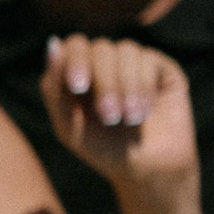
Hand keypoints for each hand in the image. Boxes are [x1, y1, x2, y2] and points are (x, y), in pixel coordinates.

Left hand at [40, 35, 198, 190]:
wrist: (148, 170)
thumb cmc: (103, 149)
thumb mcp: (69, 125)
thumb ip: (53, 87)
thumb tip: (52, 43)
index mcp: (80, 71)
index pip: (74, 46)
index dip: (74, 60)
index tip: (78, 87)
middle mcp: (107, 62)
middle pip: (100, 48)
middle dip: (104, 83)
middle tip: (109, 117)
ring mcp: (134, 62)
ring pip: (126, 51)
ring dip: (125, 88)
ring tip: (129, 120)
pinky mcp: (161, 68)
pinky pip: (149, 59)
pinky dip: (144, 87)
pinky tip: (145, 111)